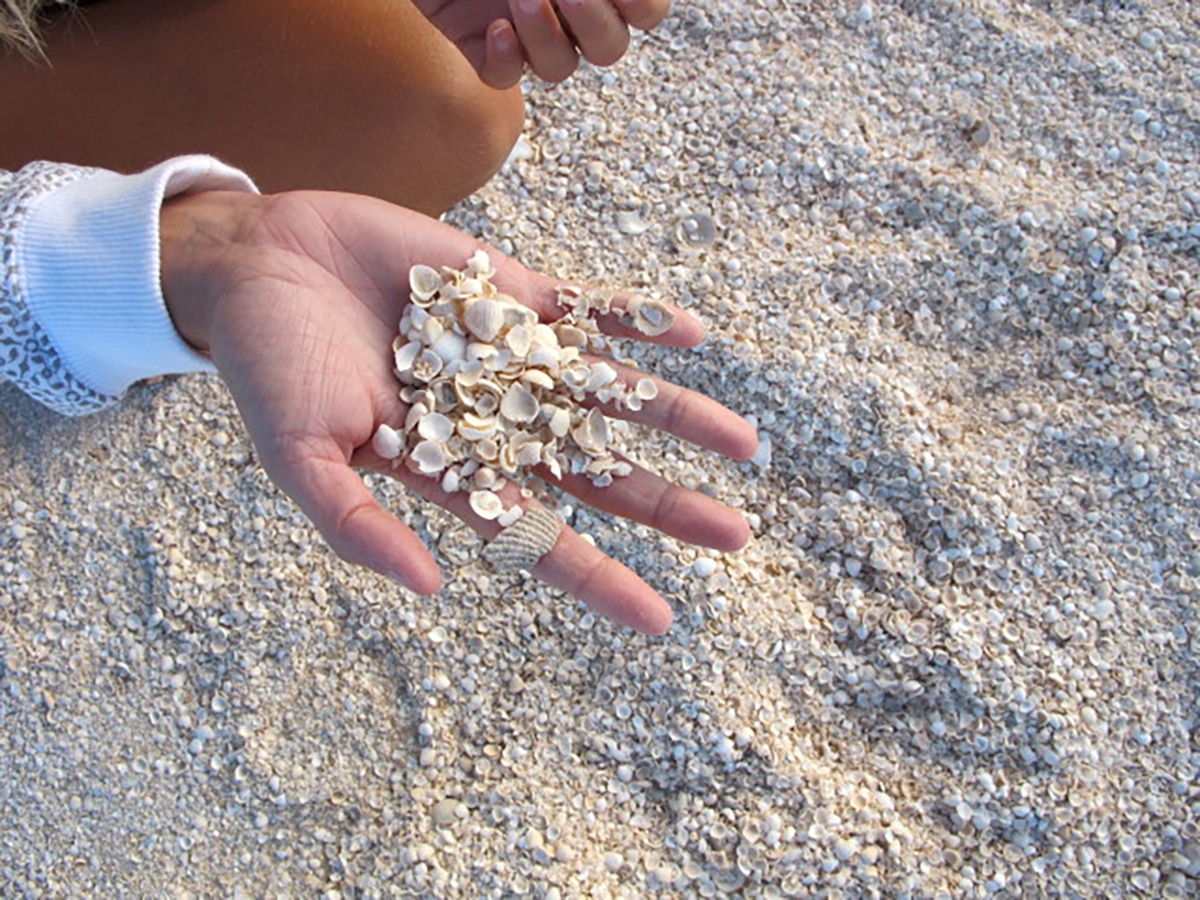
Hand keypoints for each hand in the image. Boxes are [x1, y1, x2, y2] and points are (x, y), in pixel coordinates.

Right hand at [160, 189, 756, 633]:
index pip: (537, 537)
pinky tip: (690, 332)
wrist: (260, 262)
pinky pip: (585, 308)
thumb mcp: (298, 458)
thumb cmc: (267, 368)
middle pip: (596, 473)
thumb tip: (432, 589)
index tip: (659, 620)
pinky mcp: (507, 292)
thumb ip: (356, 525)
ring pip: (608, 394)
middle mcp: (493, 420)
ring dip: (674, 415)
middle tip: (735, 536)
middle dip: (664, 504)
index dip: (597, 580)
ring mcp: (507, 356)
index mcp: (449, 469)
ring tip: (745, 444)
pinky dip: (635, 319)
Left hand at [412, 0, 670, 87]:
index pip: (647, 9)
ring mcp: (522, 26)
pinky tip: (493, 29)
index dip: (644, 3)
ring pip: (560, 66)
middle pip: (610, 46)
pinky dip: (505, 60)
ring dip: (548, 37)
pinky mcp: (478, 42)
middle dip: (597, 21)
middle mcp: (565, 5)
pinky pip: (504, 76)